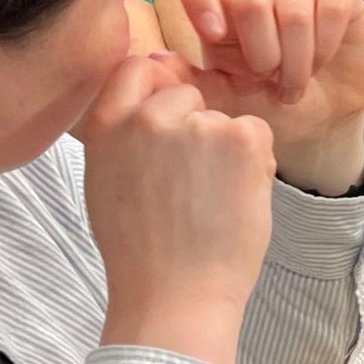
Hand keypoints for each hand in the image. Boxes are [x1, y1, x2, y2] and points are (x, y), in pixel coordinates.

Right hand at [81, 54, 276, 363]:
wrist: (175, 297)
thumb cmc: (141, 250)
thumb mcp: (107, 179)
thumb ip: (124, 128)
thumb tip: (155, 70)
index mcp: (107, 126)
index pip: (137, 67)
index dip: (158, 86)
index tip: (168, 120)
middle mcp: (148, 117)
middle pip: (188, 93)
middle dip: (196, 127)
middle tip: (189, 184)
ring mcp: (197, 125)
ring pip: (225, 118)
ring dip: (227, 150)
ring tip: (208, 200)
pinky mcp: (242, 138)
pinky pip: (256, 133)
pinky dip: (255, 163)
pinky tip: (233, 200)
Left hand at [170, 0, 363, 191]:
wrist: (320, 121)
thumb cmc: (267, 106)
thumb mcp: (225, 100)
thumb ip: (191, 81)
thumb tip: (152, 60)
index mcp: (221, 13)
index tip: (213, 35)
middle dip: (263, 51)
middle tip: (270, 80)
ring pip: (292, 7)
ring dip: (297, 58)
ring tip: (297, 82)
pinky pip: (331, 5)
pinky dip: (325, 44)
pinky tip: (323, 61)